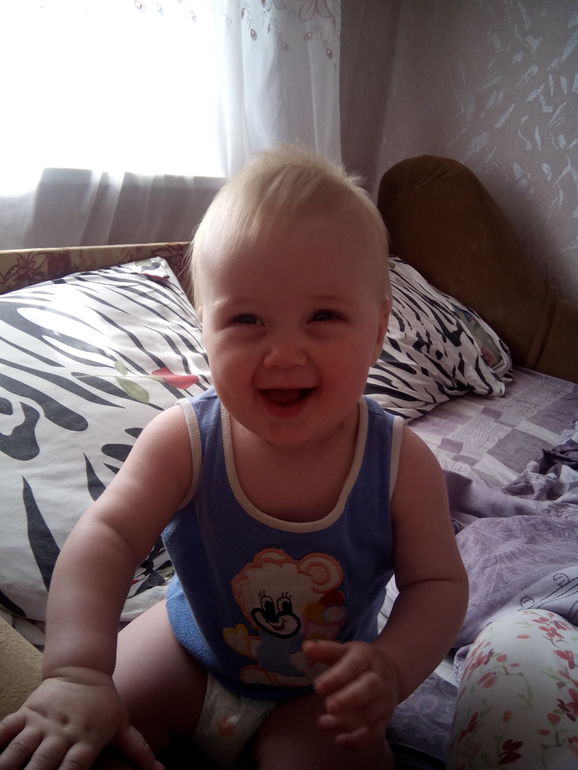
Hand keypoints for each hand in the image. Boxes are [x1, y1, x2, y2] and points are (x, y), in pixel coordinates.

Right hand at [0, 669, 161, 769]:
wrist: (84, 668)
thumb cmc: (105, 703)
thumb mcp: (123, 724)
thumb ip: (138, 750)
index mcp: (86, 740)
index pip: (74, 769)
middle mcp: (63, 732)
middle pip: (42, 764)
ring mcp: (43, 722)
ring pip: (21, 748)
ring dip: (9, 765)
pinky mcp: (27, 711)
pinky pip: (7, 727)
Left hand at [303, 639, 398, 748]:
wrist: (393, 671)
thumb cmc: (362, 660)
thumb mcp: (345, 650)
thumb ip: (325, 650)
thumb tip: (306, 647)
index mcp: (366, 659)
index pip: (352, 666)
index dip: (336, 677)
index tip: (317, 687)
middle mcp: (378, 680)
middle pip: (367, 690)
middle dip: (348, 700)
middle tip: (328, 706)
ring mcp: (383, 701)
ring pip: (369, 714)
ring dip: (346, 722)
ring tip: (322, 723)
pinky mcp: (384, 719)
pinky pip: (375, 733)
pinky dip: (358, 741)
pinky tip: (339, 740)